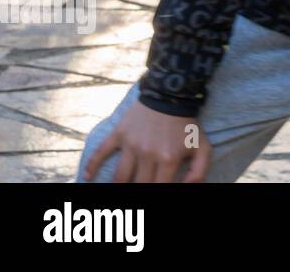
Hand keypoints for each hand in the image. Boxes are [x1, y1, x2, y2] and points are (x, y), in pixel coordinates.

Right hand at [83, 102, 212, 182]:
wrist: (172, 96)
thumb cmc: (187, 125)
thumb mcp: (203, 147)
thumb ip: (199, 172)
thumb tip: (186, 189)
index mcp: (168, 158)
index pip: (158, 188)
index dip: (157, 193)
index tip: (156, 194)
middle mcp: (147, 153)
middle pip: (138, 184)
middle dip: (137, 189)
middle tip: (137, 189)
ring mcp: (131, 144)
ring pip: (119, 176)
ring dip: (118, 185)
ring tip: (118, 189)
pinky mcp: (119, 134)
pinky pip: (101, 152)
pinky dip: (92, 165)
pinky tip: (87, 178)